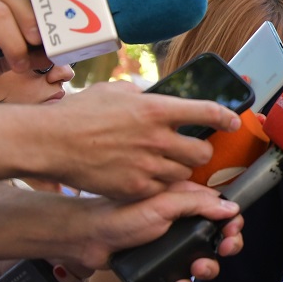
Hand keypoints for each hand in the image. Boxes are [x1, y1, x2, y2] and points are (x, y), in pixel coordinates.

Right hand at [42, 81, 240, 199]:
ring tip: (166, 162)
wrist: (49, 142)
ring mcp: (146, 165)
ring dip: (181, 169)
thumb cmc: (78, 113)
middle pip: (202, 151)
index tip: (233, 121)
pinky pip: (162, 189)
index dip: (226, 117)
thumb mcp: (115, 92)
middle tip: (192, 148)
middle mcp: (156, 138)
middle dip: (201, 151)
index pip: (206, 112)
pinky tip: (149, 177)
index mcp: (155, 109)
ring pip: (185, 173)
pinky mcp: (135, 188)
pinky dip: (160, 185)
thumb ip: (142, 96)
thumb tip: (156, 97)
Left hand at [68, 181, 242, 271]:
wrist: (88, 241)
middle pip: (218, 235)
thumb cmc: (120, 216)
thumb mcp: (163, 204)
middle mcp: (182, 221)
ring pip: (205, 259)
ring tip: (198, 269)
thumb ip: (198, 204)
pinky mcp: (163, 265)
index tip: (231, 231)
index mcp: (185, 200)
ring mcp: (173, 244)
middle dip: (226, 245)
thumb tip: (231, 208)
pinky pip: (185, 277)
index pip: (220, 208)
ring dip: (209, 267)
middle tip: (222, 250)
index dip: (231, 221)